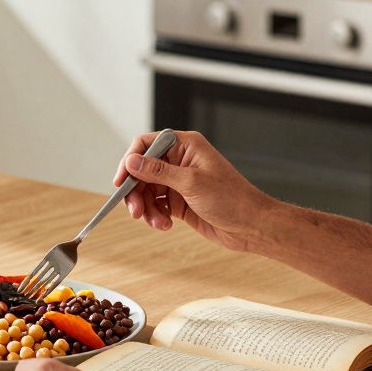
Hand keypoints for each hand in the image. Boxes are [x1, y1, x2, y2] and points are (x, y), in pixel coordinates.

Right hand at [113, 130, 275, 251]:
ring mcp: (178, 181)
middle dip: (136, 191)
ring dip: (146, 208)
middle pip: (142, 171)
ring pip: (146, 191)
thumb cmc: (231, 199)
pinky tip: (165, 225)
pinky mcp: (179, 201)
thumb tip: (132, 161)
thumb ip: (158, 171)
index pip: (146, 144)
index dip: (130, 161)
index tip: (121, 181)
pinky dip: (155, 216)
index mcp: (185, 146)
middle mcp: (179, 161)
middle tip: (135, 211)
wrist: (251, 226)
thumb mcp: (191, 183)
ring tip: (156, 222)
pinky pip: (156, 206)